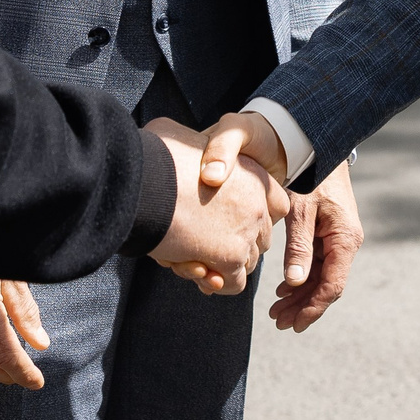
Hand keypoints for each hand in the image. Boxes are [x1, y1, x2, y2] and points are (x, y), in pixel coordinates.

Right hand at [145, 117, 285, 293]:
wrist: (146, 175)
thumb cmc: (161, 153)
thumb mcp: (184, 136)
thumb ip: (200, 150)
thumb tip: (201, 163)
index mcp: (253, 175)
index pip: (273, 206)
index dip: (252, 216)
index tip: (222, 218)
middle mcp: (257, 204)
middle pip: (255, 238)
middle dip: (229, 246)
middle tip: (200, 243)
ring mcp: (247, 231)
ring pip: (242, 263)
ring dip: (219, 266)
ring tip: (191, 256)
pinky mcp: (231, 257)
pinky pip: (233, 283)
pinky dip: (216, 282)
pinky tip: (195, 268)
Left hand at [271, 161, 361, 330]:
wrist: (319, 146)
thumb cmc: (310, 174)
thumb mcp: (301, 210)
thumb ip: (299, 247)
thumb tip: (295, 283)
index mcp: (345, 238)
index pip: (332, 285)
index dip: (314, 308)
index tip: (294, 324)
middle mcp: (346, 241)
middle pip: (327, 285)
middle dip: (304, 306)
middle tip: (278, 321)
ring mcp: (338, 237)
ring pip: (321, 276)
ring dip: (301, 295)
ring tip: (277, 310)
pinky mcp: (328, 232)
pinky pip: (317, 262)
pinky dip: (301, 277)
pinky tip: (284, 289)